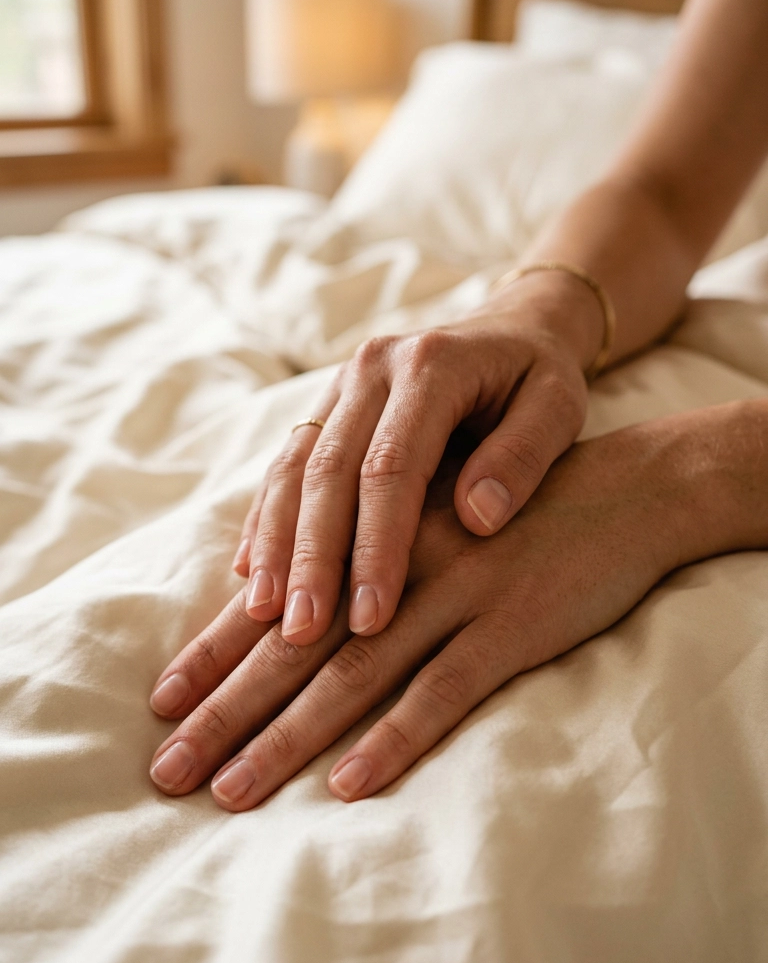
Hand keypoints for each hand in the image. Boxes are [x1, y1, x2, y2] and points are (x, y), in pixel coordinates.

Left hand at [149, 413, 711, 812]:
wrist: (630, 485)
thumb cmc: (524, 509)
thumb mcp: (439, 519)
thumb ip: (375, 559)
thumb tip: (306, 612)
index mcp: (374, 538)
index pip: (278, 604)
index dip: (214, 653)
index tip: (160, 703)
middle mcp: (400, 564)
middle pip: (295, 648)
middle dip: (224, 711)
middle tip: (167, 769)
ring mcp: (456, 595)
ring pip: (354, 675)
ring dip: (286, 737)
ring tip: (228, 791)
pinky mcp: (512, 626)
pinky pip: (443, 690)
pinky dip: (394, 738)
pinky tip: (349, 784)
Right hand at [231, 269, 603, 648]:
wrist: (514, 328)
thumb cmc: (540, 379)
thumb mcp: (559, 407)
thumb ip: (524, 456)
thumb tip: (478, 519)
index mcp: (431, 366)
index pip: (391, 468)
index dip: (377, 547)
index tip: (372, 618)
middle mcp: (373, 368)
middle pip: (327, 471)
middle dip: (312, 558)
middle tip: (301, 633)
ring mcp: (341, 385)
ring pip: (293, 468)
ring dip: (275, 544)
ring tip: (265, 615)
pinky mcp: (326, 407)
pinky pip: (284, 465)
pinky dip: (266, 521)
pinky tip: (251, 574)